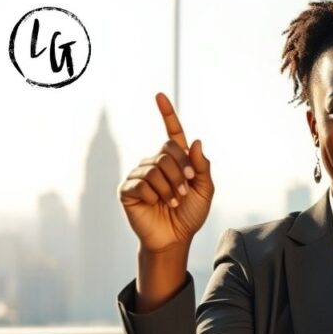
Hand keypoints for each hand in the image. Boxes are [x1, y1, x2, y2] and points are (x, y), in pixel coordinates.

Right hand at [119, 92, 213, 253]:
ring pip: (155, 168)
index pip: (171, 133)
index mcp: (175, 161)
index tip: (160, 95)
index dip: (167, 114)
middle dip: (180, 172)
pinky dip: (154, 195)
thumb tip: (196, 141)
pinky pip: (142, 183)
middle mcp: (155, 163)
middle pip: (167, 152)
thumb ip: (202, 167)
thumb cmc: (189, 214)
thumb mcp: (204, 190)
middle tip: (184, 191)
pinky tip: (155, 204)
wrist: (174, 238)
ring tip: (172, 201)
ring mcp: (139, 175)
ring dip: (170, 187)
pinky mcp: (128, 189)